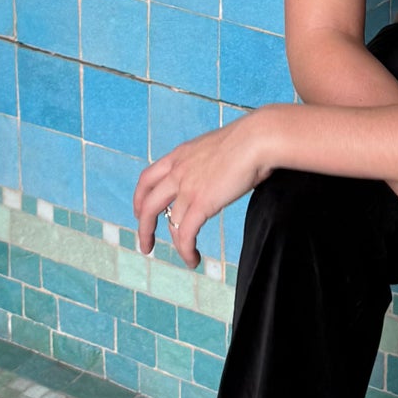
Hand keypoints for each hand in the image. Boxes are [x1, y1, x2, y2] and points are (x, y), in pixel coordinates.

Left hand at [133, 112, 271, 267]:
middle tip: (146, 244)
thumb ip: (208, 162)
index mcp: (179, 155)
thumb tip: (219, 174)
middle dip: (144, 228)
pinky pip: (186, 234)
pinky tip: (193, 259)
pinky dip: (186, 250)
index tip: (140, 211)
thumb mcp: (216, 147)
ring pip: (170, 224)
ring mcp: (188, 188)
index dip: (140, 198)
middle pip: (148, 204)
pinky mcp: (201, 203)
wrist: (257, 139)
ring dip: (176, 245)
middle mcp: (178, 171)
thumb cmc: (249, 139)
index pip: (147, 178)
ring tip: (187, 257)